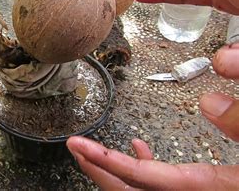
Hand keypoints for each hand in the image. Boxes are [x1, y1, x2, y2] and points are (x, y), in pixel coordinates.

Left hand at [67, 137, 238, 189]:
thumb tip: (208, 102)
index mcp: (202, 190)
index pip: (142, 178)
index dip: (105, 161)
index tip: (78, 145)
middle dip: (98, 170)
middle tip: (75, 147)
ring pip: (140, 190)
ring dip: (115, 168)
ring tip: (94, 147)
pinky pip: (158, 186)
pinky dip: (142, 168)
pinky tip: (139, 148)